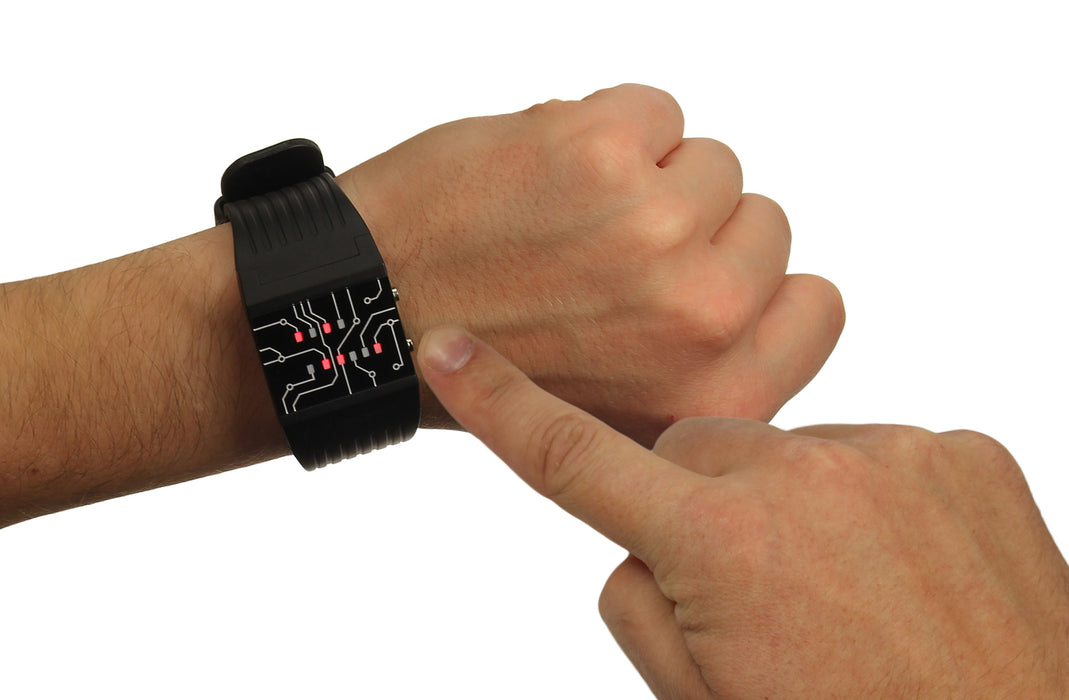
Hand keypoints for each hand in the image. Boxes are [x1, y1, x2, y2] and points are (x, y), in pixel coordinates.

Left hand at [337, 84, 843, 443]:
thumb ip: (707, 362)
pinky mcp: (601, 153)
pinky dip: (604, 130)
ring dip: (644, 180)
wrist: (367, 317)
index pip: (818, 305)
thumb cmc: (491, 366)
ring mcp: (654, 230)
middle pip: (764, 220)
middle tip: (602, 262)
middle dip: (692, 230)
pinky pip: (654, 111)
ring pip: (709, 161)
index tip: (698, 285)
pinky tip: (543, 178)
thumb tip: (766, 288)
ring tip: (565, 223)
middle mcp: (699, 319)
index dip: (757, 286)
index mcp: (716, 395)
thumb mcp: (624, 412)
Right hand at [417, 325, 1068, 697]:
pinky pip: (876, 456)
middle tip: (755, 593)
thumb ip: (642, 602)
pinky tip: (904, 573)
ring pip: (790, 455)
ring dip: (794, 508)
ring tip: (848, 594)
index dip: (500, 403)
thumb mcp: (703, 699)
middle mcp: (803, 477)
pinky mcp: (965, 452)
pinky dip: (873, 502)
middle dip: (698, 506)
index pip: (575, 458)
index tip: (449, 350)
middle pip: (694, 451)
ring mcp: (896, 455)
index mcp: (721, 545)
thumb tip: (645, 539)